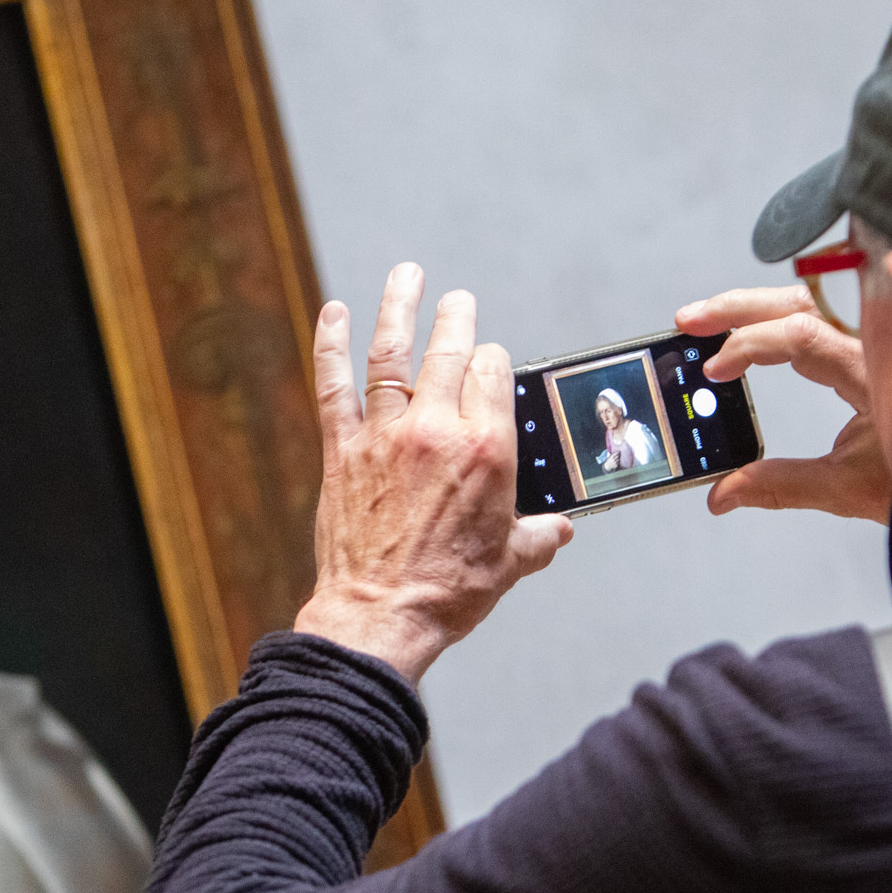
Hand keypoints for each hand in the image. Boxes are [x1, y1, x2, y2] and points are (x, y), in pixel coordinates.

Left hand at [294, 264, 571, 681]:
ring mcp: (385, 436)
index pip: (495, 375)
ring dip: (400, 308)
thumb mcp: (510, 564)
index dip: (495, 362)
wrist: (380, 616)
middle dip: (457, 319)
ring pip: (392, 355)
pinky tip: (333, 313)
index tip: (491, 362)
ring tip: (408, 276)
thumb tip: (560, 530)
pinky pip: (334, 386)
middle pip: (449, 353)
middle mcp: (437, 431)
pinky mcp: (343, 450)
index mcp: (487, 451)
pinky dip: (331, 345)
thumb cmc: (447, 593)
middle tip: (458, 299)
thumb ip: (538, 537)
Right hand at [678, 284, 891, 523]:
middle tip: (689, 321)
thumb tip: (722, 495)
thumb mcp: (849, 489)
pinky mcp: (881, 346)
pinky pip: (830, 313)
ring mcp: (883, 339)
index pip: (802, 335)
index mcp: (875, 373)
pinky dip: (786, 314)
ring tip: (709, 320)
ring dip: (758, 306)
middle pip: (801, 301)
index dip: (750, 345)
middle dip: (739, 307)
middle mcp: (881, 344)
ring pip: (814, 299)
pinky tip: (758, 325)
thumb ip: (781, 485)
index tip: (714, 370)